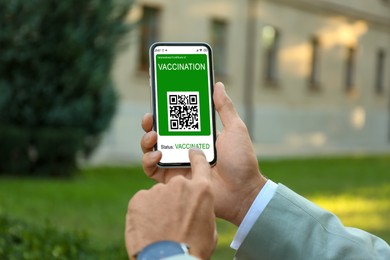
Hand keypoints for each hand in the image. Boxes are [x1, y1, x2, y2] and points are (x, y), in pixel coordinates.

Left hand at [125, 149, 216, 258]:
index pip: (200, 163)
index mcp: (201, 190)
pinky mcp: (138, 198)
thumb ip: (204, 209)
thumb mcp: (210, 229)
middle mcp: (179, 185)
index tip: (191, 153)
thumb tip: (198, 207)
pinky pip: (143, 202)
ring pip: (158, 195)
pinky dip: (144, 212)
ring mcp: (157, 190)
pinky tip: (149, 227)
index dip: (196, 157)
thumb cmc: (193, 249)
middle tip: (174, 218)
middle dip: (175, 198)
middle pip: (176, 185)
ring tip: (160, 228)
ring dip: (159, 207)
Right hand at [141, 82, 266, 225]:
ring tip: (153, 136)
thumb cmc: (242, 160)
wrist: (242, 191)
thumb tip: (218, 84)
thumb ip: (224, 108)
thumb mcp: (235, 129)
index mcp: (197, 135)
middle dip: (150, 123)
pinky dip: (148, 161)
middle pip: (159, 133)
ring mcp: (177, 164)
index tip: (159, 99)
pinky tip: (158, 155)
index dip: (165, 110)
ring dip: (146, 141)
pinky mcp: (173, 179)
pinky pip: (152, 170)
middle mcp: (184, 148)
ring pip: (151, 150)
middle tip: (150, 117)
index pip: (176, 120)